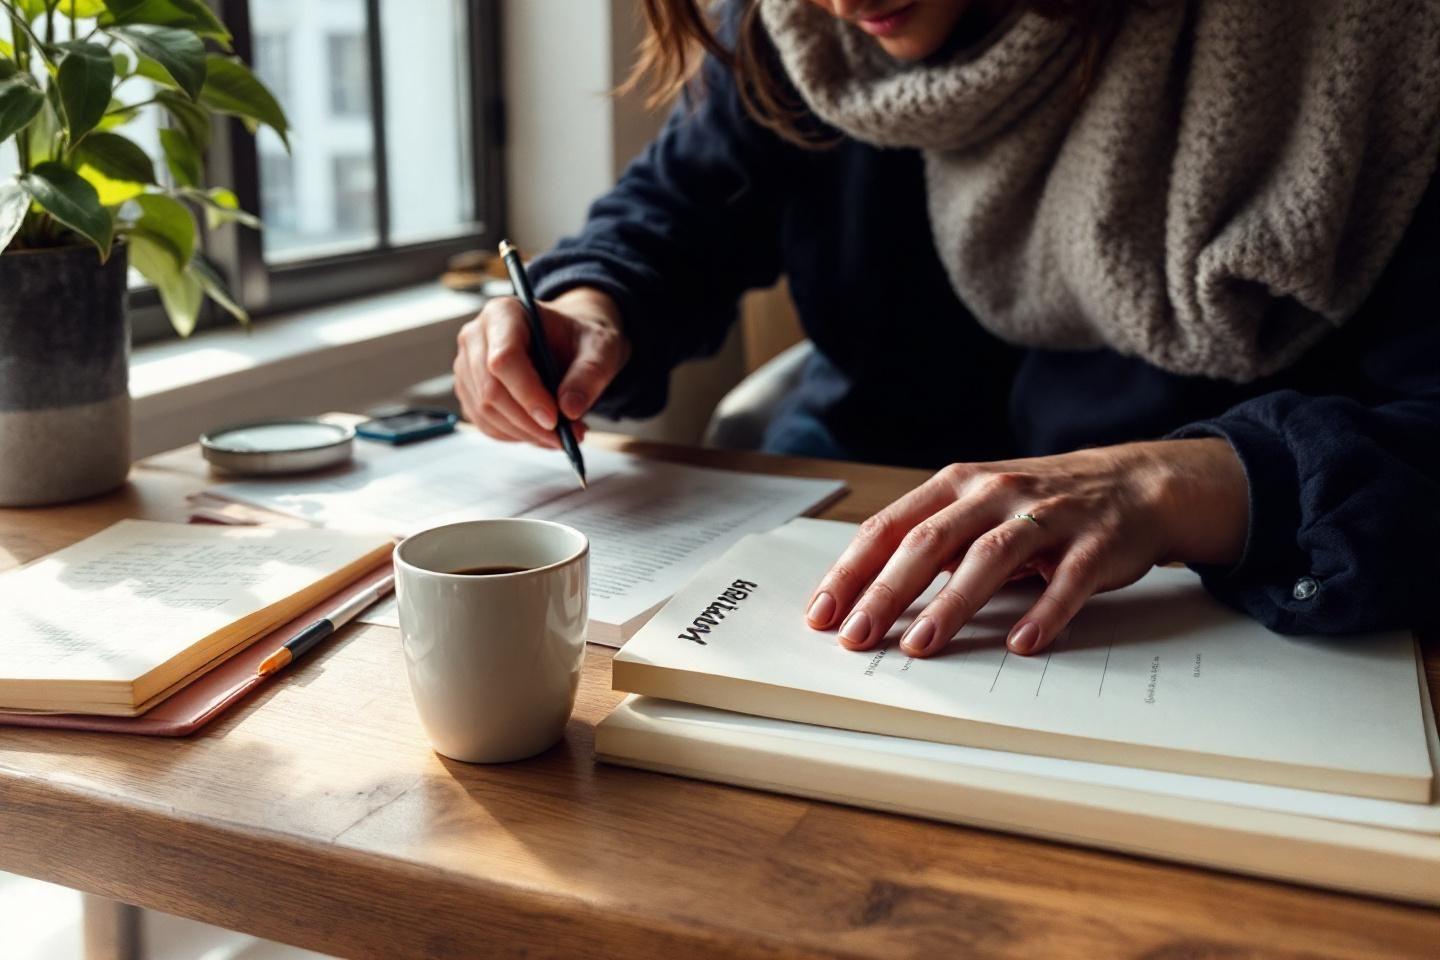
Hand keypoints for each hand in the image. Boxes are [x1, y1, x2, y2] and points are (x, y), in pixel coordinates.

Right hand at [453, 286, 629, 446]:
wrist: (568, 343)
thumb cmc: (580, 339)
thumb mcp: (600, 348)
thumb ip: (589, 374)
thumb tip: (569, 409)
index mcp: (504, 313)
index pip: (504, 359)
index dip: (527, 393)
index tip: (555, 420)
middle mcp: (476, 337)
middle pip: (490, 389)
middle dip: (529, 421)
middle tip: (567, 438)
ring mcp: (467, 366)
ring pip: (486, 411)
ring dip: (526, 433)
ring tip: (563, 435)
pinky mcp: (469, 392)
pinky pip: (487, 424)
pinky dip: (517, 436)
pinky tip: (543, 432)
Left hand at [805, 439, 1248, 657]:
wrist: (1134, 483)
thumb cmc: (1038, 505)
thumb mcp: (975, 510)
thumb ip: (928, 542)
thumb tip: (863, 595)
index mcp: (955, 486)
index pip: (888, 528)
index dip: (851, 571)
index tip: (822, 613)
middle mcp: (993, 493)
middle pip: (928, 542)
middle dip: (885, 592)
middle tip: (856, 637)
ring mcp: (1046, 515)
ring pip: (989, 557)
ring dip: (951, 603)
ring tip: (921, 644)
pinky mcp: (1095, 541)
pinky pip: (1067, 580)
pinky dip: (1045, 612)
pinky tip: (1022, 643)